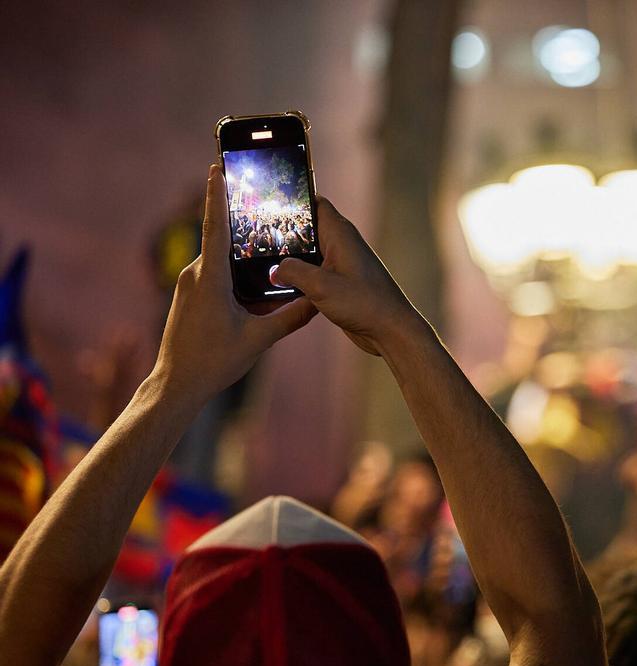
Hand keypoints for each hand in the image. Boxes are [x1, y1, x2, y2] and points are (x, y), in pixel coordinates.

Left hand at [152, 166, 315, 398]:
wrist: (177, 385)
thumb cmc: (213, 362)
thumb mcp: (259, 339)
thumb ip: (290, 317)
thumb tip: (318, 302)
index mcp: (210, 278)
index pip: (215, 226)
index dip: (217, 195)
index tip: (218, 168)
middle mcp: (195, 275)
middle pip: (223, 241)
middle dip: (244, 226)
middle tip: (263, 205)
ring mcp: (189, 285)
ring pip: (221, 262)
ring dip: (243, 258)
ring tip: (268, 249)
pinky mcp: (190, 297)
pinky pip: (216, 277)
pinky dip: (236, 276)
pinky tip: (256, 287)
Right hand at [272, 197, 413, 355]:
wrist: (390, 332)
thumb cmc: (365, 304)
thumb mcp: (321, 285)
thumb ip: (293, 272)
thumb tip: (275, 270)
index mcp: (340, 234)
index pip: (315, 203)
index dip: (293, 199)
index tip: (268, 201)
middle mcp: (341, 245)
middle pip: (307, 229)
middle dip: (284, 233)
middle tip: (254, 236)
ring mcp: (341, 265)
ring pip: (308, 254)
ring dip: (289, 260)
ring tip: (260, 262)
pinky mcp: (340, 284)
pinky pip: (313, 274)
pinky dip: (298, 278)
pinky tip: (279, 287)